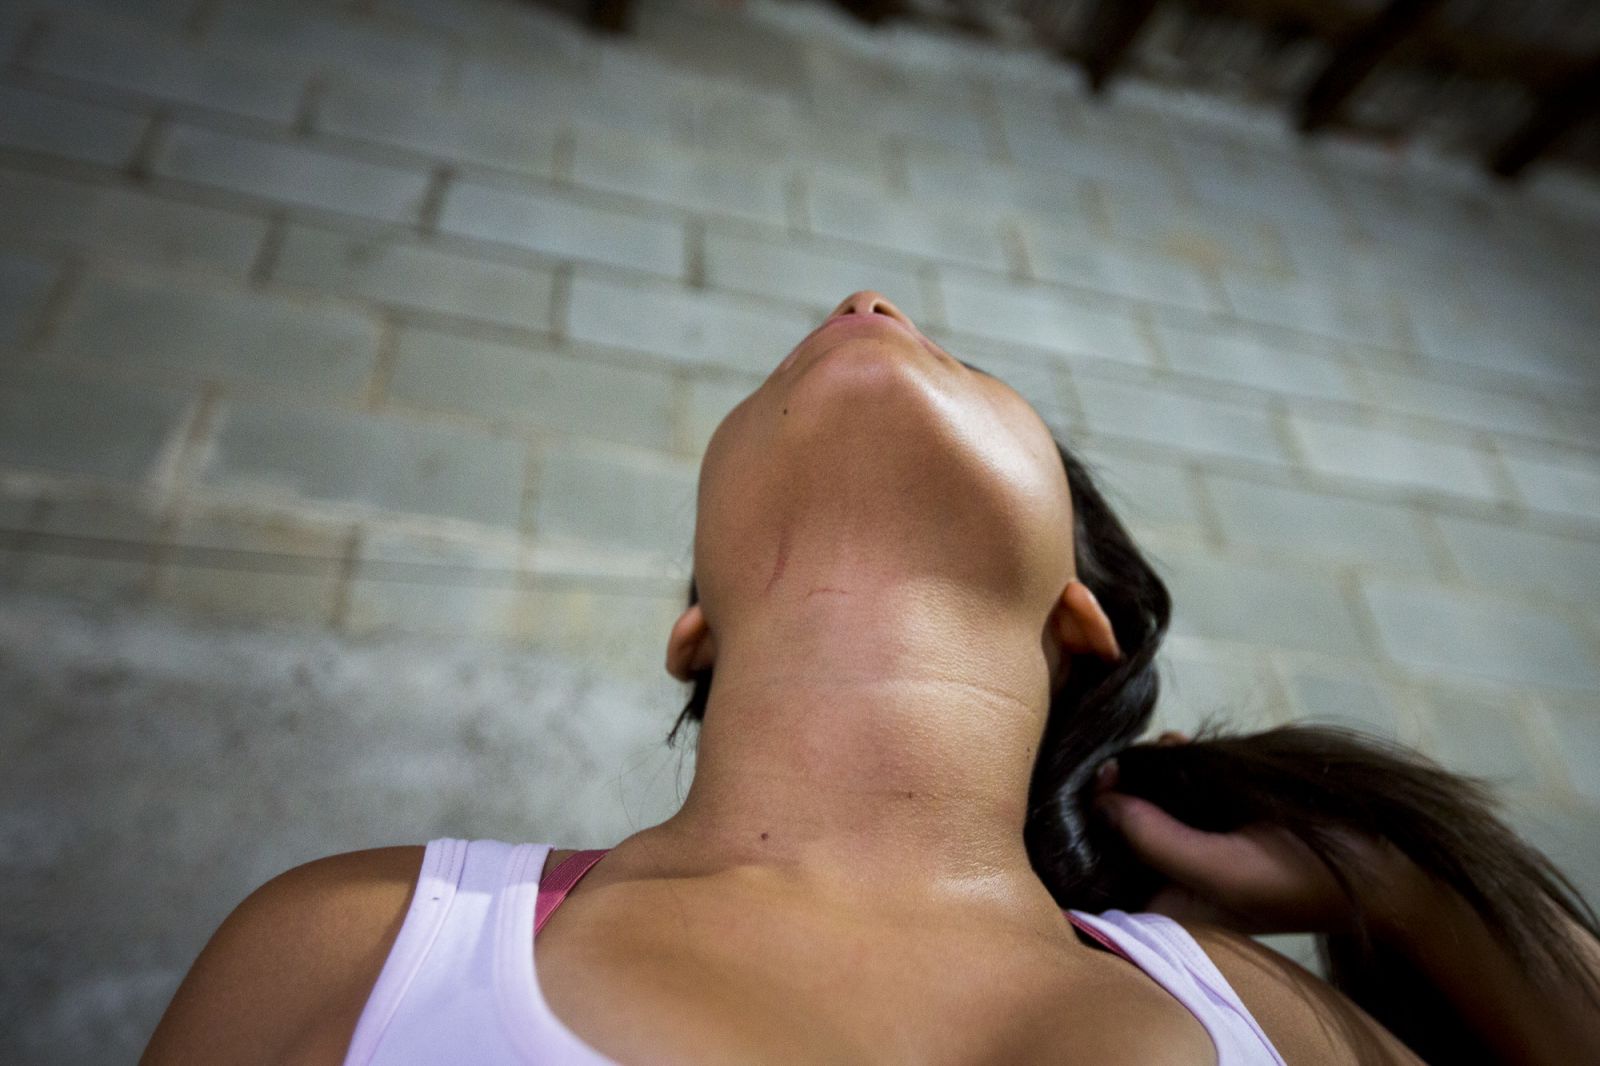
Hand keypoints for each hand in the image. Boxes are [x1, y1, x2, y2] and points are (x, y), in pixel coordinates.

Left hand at [1094, 732, 1424, 937]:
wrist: (1381, 867)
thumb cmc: (1306, 878)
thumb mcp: (1225, 866)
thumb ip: (1159, 840)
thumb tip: (1103, 803)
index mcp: (1171, 912)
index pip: (1102, 876)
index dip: (1086, 832)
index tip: (1088, 786)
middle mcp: (1175, 884)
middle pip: (1118, 837)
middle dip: (1114, 794)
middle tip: (1115, 759)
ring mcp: (1196, 850)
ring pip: (1146, 806)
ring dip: (1142, 773)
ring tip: (1148, 748)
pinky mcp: (1218, 820)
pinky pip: (1178, 789)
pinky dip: (1172, 763)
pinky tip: (1175, 742)